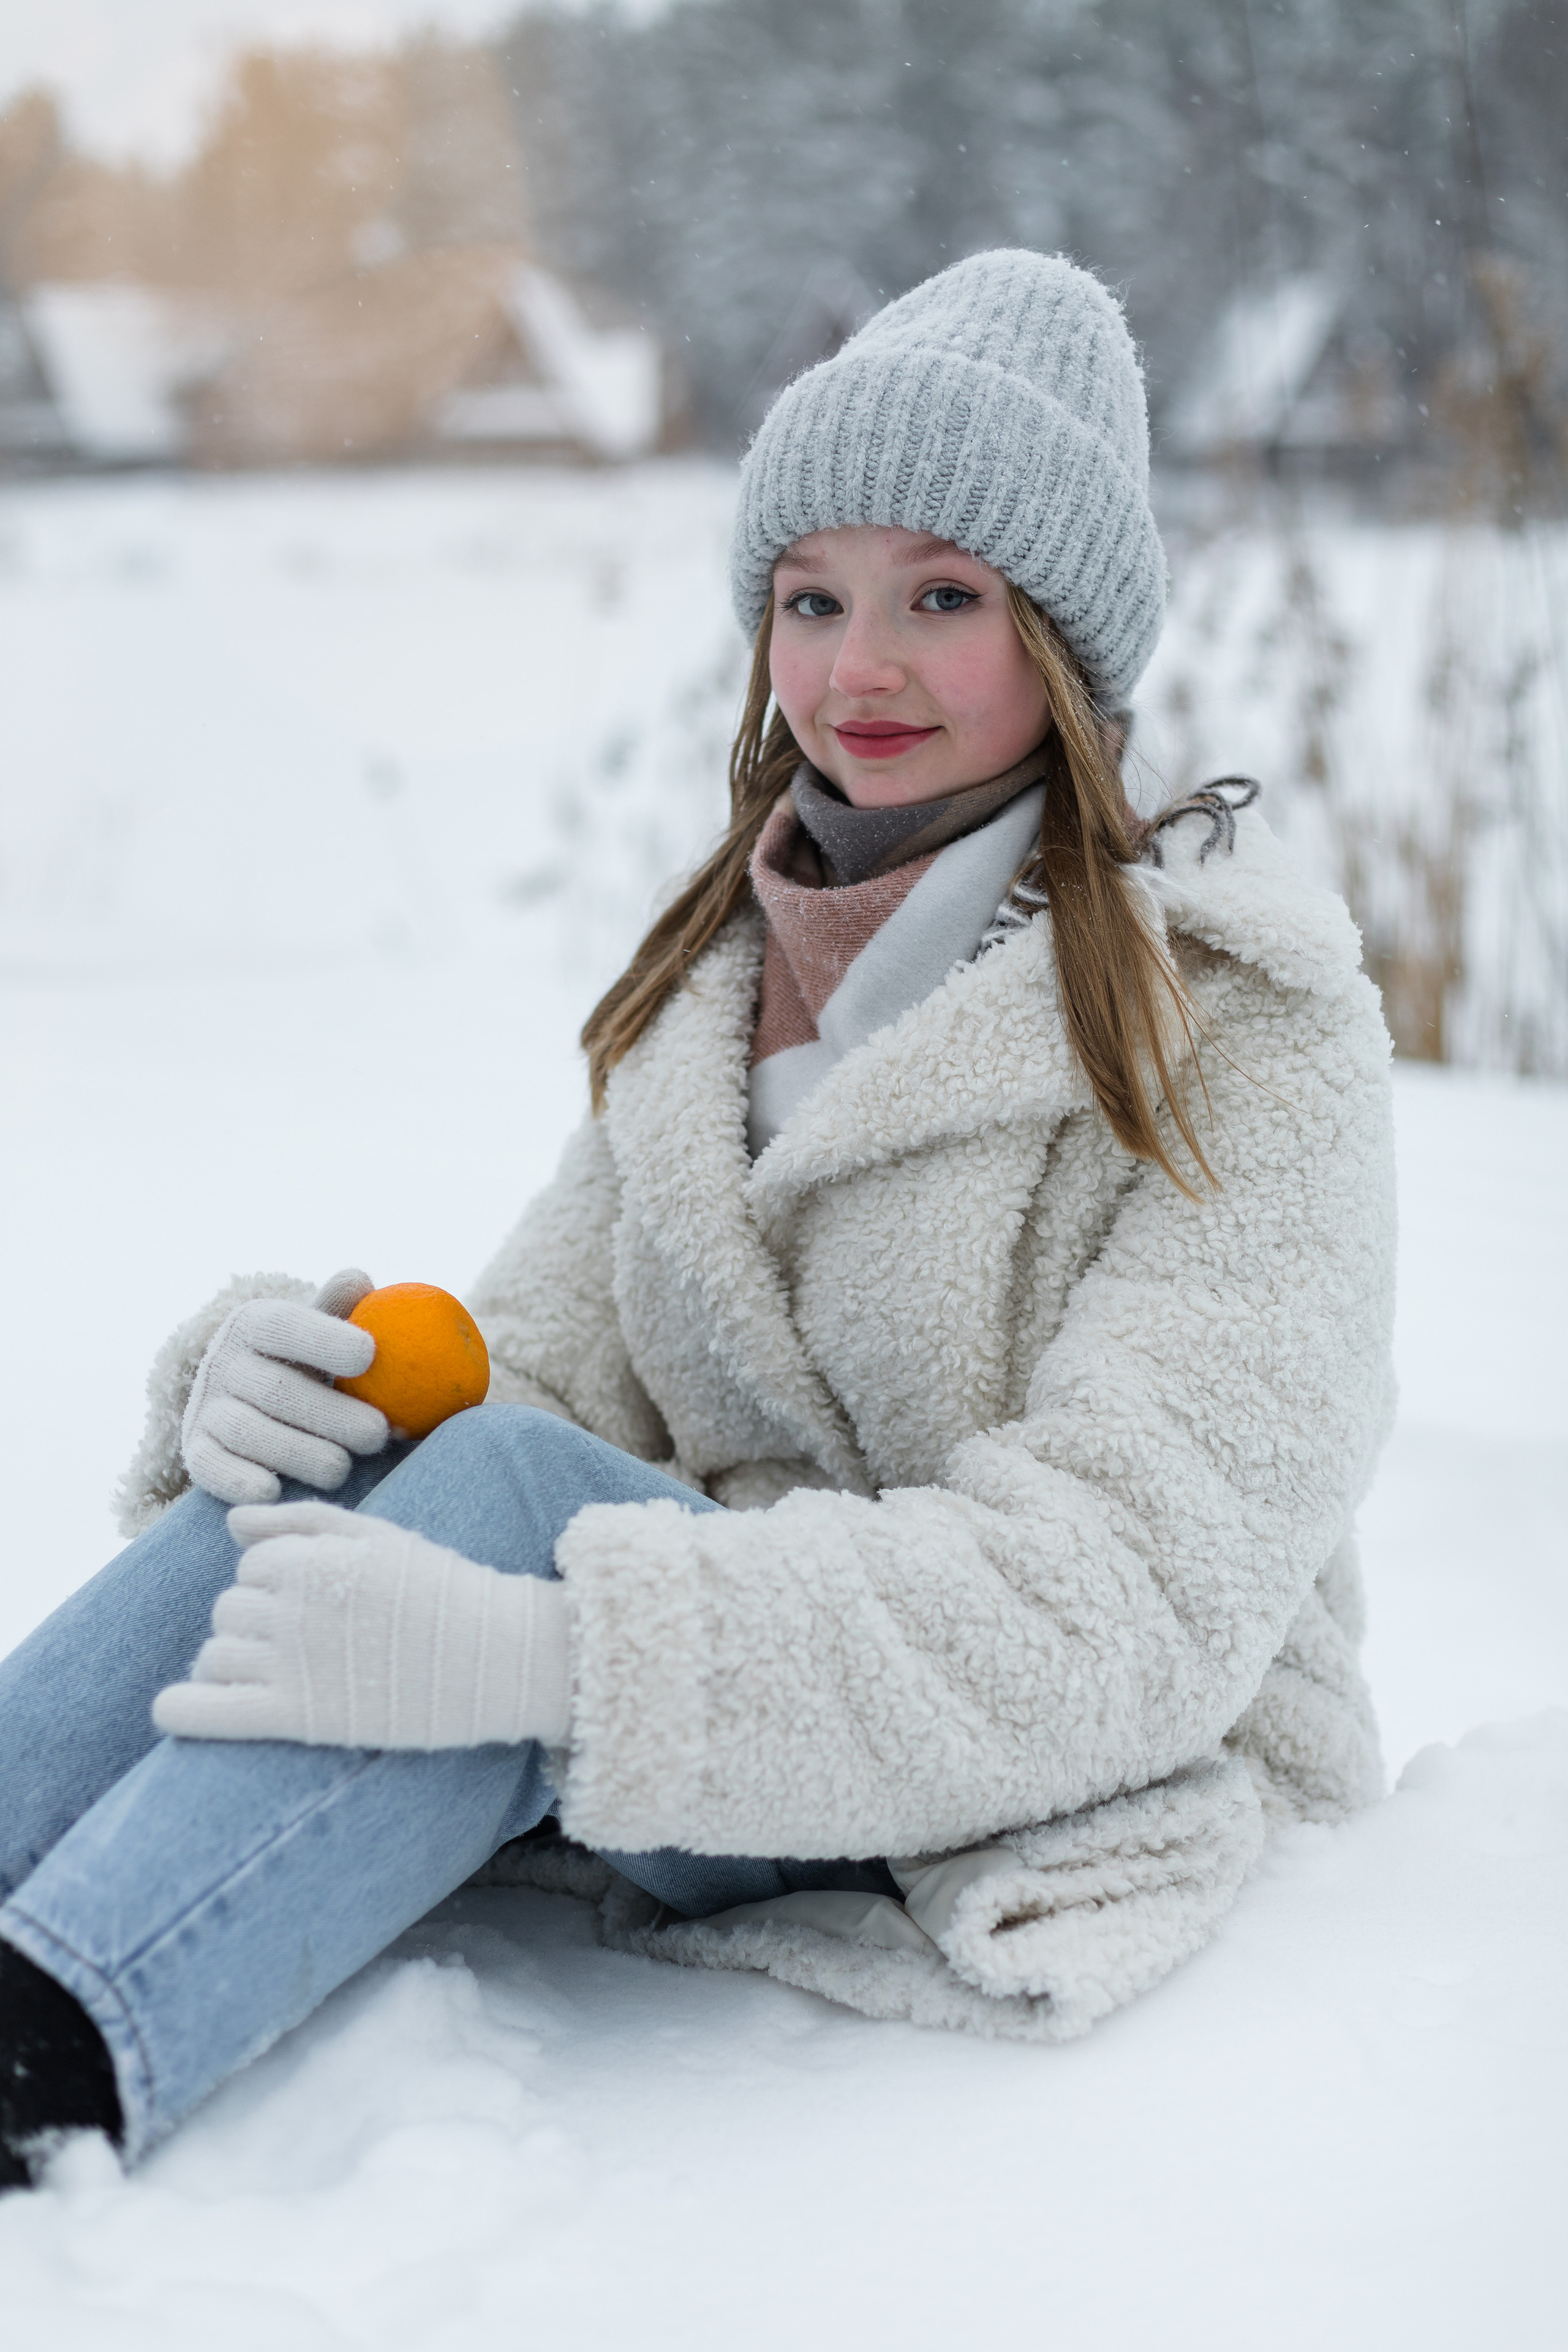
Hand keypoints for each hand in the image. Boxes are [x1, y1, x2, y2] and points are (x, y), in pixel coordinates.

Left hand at [152, 1501, 571, 1749]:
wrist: (500, 1656)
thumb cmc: (443, 1591)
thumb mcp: (379, 1535)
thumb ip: (300, 1521)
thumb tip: (230, 1523)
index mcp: (310, 1557)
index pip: (251, 1565)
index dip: (279, 1584)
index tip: (319, 1606)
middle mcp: (292, 1605)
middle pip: (230, 1609)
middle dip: (257, 1624)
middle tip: (309, 1645)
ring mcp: (290, 1662)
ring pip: (216, 1654)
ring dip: (233, 1664)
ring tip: (277, 1678)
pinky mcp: (295, 1716)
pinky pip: (209, 1711)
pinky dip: (183, 1709)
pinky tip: (174, 1710)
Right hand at [181, 1269, 388, 1506]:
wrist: (245, 1398)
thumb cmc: (304, 1361)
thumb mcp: (318, 1329)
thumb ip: (339, 1307)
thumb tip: (359, 1280)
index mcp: (255, 1323)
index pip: (285, 1324)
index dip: (325, 1338)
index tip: (369, 1354)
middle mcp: (224, 1362)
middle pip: (276, 1389)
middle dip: (330, 1414)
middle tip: (377, 1434)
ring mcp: (206, 1407)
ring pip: (249, 1432)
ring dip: (299, 1453)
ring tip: (342, 1468)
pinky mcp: (195, 1450)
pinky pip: (211, 1467)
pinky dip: (238, 1481)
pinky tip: (272, 1491)